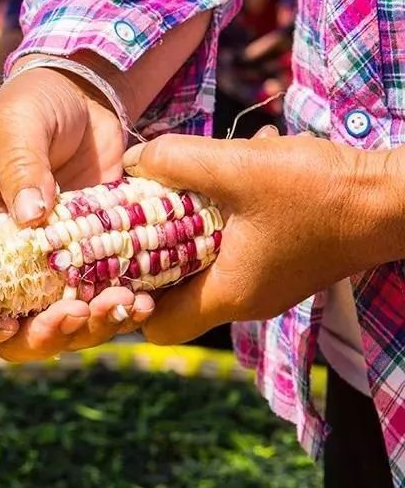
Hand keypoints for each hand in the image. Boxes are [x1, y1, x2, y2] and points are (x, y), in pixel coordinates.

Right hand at [0, 62, 154, 361]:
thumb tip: (30, 216)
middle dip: (46, 332)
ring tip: (121, 305)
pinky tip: (140, 301)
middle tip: (81, 314)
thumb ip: (22, 165)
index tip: (14, 323)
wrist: (84, 92)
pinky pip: (99, 297)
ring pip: (61, 320)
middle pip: (14, 322)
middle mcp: (9, 253)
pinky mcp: (92, 256)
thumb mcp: (21, 122)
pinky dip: (118, 307)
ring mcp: (52, 260)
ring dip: (89, 326)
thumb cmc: (37, 100)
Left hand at [125, 127, 390, 343]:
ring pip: (202, 266)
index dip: (125, 298)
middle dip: (149, 256)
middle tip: (133, 214)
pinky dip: (217, 218)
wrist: (390, 198)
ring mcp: (263, 283)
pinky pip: (230, 247)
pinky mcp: (279, 261)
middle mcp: (243, 300)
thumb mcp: (237, 166)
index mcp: (228, 295)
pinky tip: (225, 174)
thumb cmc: (317, 190)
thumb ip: (176, 160)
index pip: (155, 327)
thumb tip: (133, 162)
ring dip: (185, 228)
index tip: (110, 255)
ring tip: (178, 185)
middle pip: (173, 296)